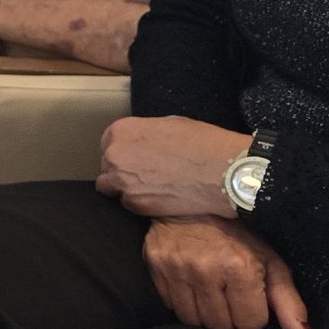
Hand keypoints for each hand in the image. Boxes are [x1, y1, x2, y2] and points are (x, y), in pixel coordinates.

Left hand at [98, 116, 252, 217]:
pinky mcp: (135, 204)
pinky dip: (140, 203)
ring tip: (150, 187)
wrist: (221, 171)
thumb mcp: (168, 124)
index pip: (108, 144)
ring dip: (126, 188)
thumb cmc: (201, 144)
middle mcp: (115, 155)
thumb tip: (142, 142)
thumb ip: (145, 134)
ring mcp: (122, 182)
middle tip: (145, 174)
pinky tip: (159, 198)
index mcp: (121, 131)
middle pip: (107, 166)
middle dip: (122, 170)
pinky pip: (128, 205)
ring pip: (111, 188)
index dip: (123, 152)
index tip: (133, 158)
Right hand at [144, 217, 316, 328]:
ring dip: (205, 312)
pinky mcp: (154, 268)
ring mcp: (176, 270)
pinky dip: (184, 301)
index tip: (250, 293)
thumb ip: (288, 301)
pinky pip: (171, 306)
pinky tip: (192, 283)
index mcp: (239, 267)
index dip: (253, 312)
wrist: (191, 197)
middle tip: (230, 292)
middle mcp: (205, 270)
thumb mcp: (270, 261)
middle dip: (230, 314)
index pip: (250, 323)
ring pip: (193, 320)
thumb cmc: (238, 231)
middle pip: (221, 326)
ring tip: (211, 290)